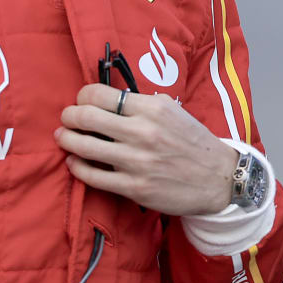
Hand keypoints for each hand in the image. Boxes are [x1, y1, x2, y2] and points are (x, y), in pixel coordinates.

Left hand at [54, 84, 236, 215]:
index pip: (100, 94)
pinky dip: (77, 166)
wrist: (218, 178)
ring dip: (67, 140)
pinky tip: (74, 162)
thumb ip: (142, 104)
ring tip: (63, 137)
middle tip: (67, 118)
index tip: (81, 101)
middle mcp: (143, 132)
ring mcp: (137, 161)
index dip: (82, 96)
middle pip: (86, 117)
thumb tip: (108, 100)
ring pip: (84, 147)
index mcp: (152, 108)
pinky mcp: (133, 187)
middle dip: (69, 116)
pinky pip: (93, 176)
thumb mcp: (172, 111)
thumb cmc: (193, 142)